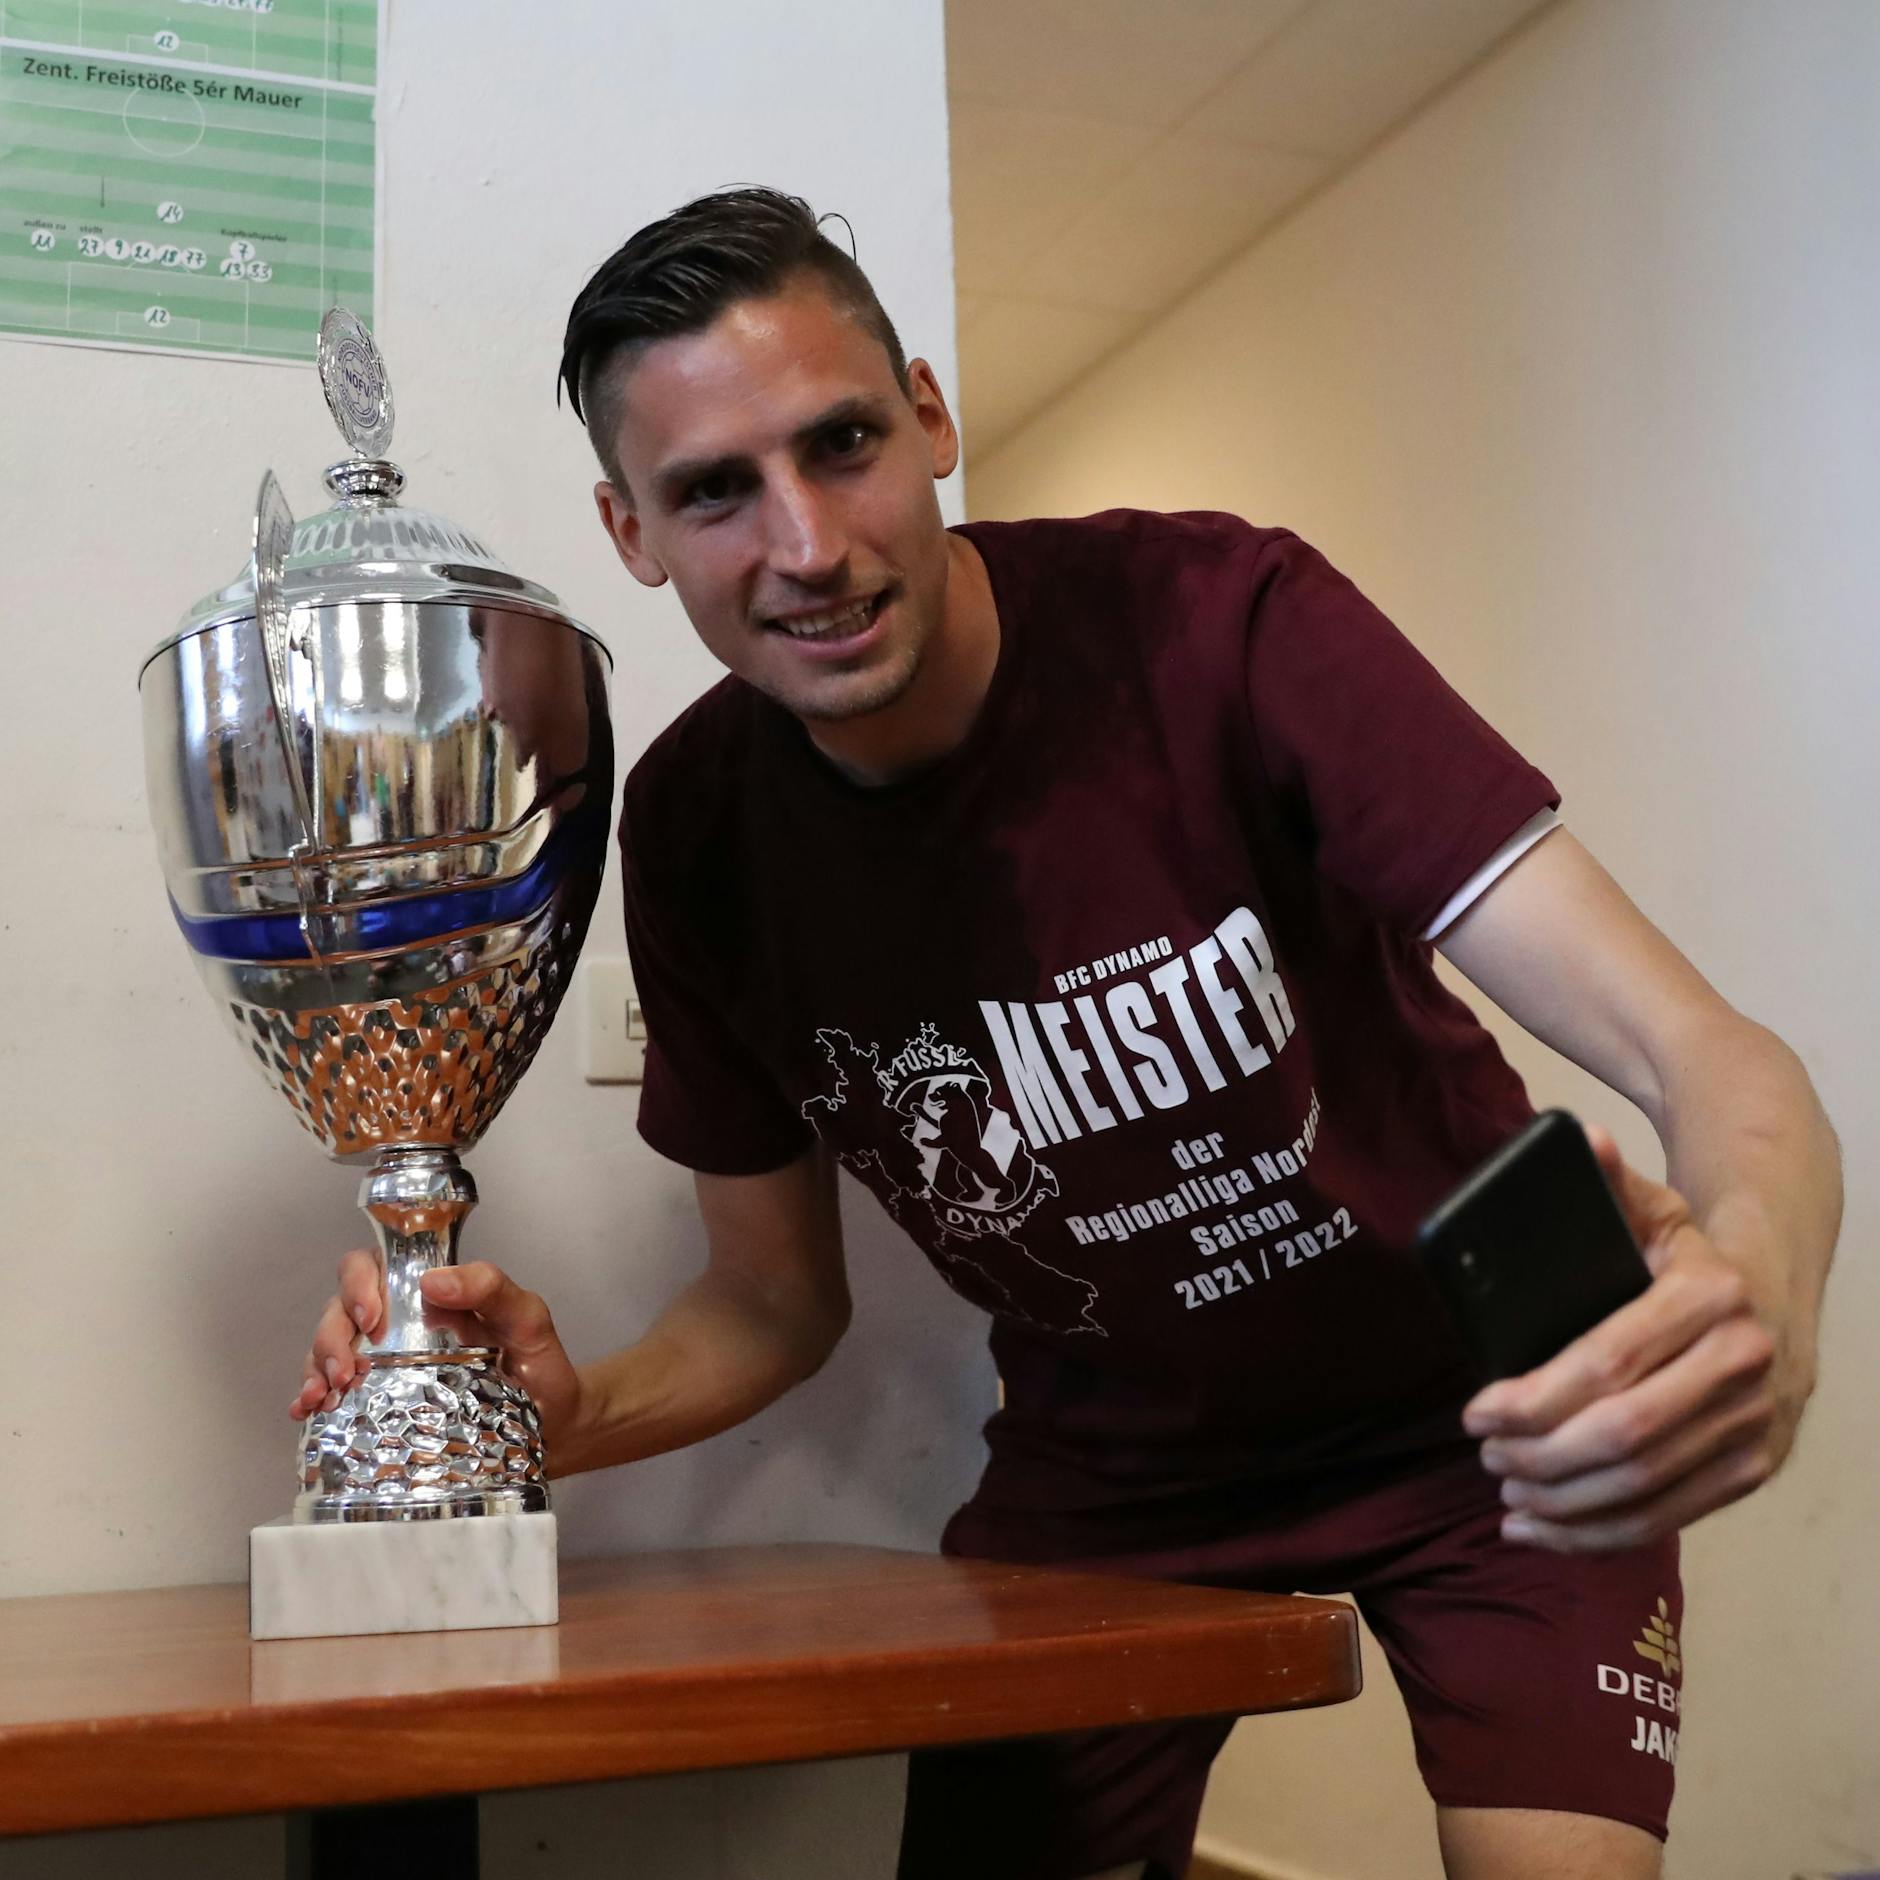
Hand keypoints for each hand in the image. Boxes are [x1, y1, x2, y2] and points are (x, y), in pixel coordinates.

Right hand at [288, 1254, 586, 1453]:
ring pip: (328, 1349)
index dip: (360, 1283)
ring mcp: (386, 1365)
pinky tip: (308, 1412)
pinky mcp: (380, 1404)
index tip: (373, 1317)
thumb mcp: (528, 1320)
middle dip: (330, 1334)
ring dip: (316, 1367)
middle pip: (340, 1309)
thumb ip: (492, 1288)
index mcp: (429, 1295)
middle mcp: (399, 1325)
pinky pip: (334, 1392)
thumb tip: (433, 1280)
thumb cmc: (540, 1366)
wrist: (552, 1427)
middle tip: (344, 1370)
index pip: (376, 1267)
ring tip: (322, 1396)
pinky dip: (313, 1396)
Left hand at [1461, 1123, 1806, 1551]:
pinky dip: (1600, 1534)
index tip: (1476, 1411)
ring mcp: (1757, 1423)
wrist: (1779, 1284)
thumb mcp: (1652, 1206)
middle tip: (1484, 1453)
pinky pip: (1671, 1516)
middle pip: (1623, 1434)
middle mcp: (1745, 1363)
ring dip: (1563, 1502)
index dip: (1534, 1397)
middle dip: (1540, 1454)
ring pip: (1646, 1486)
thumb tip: (1581, 1138)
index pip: (1608, 1362)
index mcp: (1711, 1295)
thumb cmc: (1688, 1251)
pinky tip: (1544, 1529)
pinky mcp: (1756, 1468)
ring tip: (1505, 1489)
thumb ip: (1609, 1179)